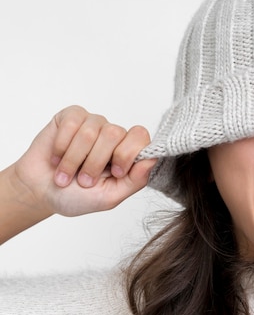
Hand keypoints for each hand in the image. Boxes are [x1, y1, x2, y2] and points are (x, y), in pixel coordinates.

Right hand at [11, 106, 154, 217]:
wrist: (40, 192)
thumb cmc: (76, 196)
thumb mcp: (109, 197)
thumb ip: (135, 180)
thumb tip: (153, 159)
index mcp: (127, 152)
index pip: (141, 137)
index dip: (128, 154)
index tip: (116, 173)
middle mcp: (113, 135)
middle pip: (115, 134)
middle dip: (96, 162)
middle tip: (84, 180)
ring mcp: (93, 123)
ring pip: (91, 131)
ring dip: (74, 160)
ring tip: (64, 175)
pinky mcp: (71, 117)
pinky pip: (72, 123)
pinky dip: (61, 146)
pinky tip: (56, 158)